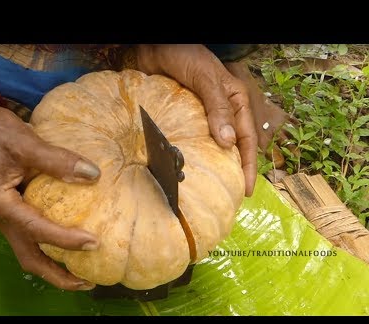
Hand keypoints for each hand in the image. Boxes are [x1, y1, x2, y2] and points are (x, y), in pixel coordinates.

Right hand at [0, 102, 100, 290]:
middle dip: (57, 275)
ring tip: (83, 274)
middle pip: (29, 258)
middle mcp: (1, 218)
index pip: (36, 229)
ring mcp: (7, 218)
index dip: (65, 239)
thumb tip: (93, 175)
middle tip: (87, 282)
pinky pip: (33, 238)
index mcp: (0, 204)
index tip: (93, 242)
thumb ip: (58, 160)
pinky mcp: (14, 213)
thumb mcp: (27, 143)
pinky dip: (51, 248)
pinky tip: (71, 246)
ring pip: (30, 252)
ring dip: (54, 267)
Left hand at [136, 44, 257, 195]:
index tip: (246, 189)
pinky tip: (189, 170)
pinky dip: (194, 155)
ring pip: (214, 146)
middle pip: (234, 147)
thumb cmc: (186, 55)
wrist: (157, 46)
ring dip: (215, 165)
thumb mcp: (206, 80)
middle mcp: (223, 113)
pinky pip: (193, 140)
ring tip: (211, 189)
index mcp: (236, 102)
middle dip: (234, 170)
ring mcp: (204, 117)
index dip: (248, 166)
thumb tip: (228, 143)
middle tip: (230, 195)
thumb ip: (218, 108)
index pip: (247, 139)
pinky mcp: (185, 118)